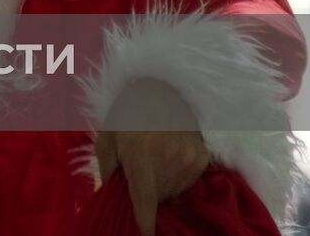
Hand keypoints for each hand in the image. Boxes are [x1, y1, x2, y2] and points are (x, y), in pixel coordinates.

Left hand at [96, 79, 210, 235]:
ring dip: (161, 186)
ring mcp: (189, 160)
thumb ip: (107, 171)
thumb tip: (108, 199)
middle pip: (158, 198)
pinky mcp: (202, 159)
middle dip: (145, 193)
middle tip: (138, 171)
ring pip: (173, 193)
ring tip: (153, 160)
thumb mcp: (108, 138)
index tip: (144, 234)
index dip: (144, 222)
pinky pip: (187, 183)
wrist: (161, 89)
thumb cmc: (127, 113)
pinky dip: (175, 178)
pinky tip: (168, 157)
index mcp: (141, 154)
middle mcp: (168, 159)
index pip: (145, 200)